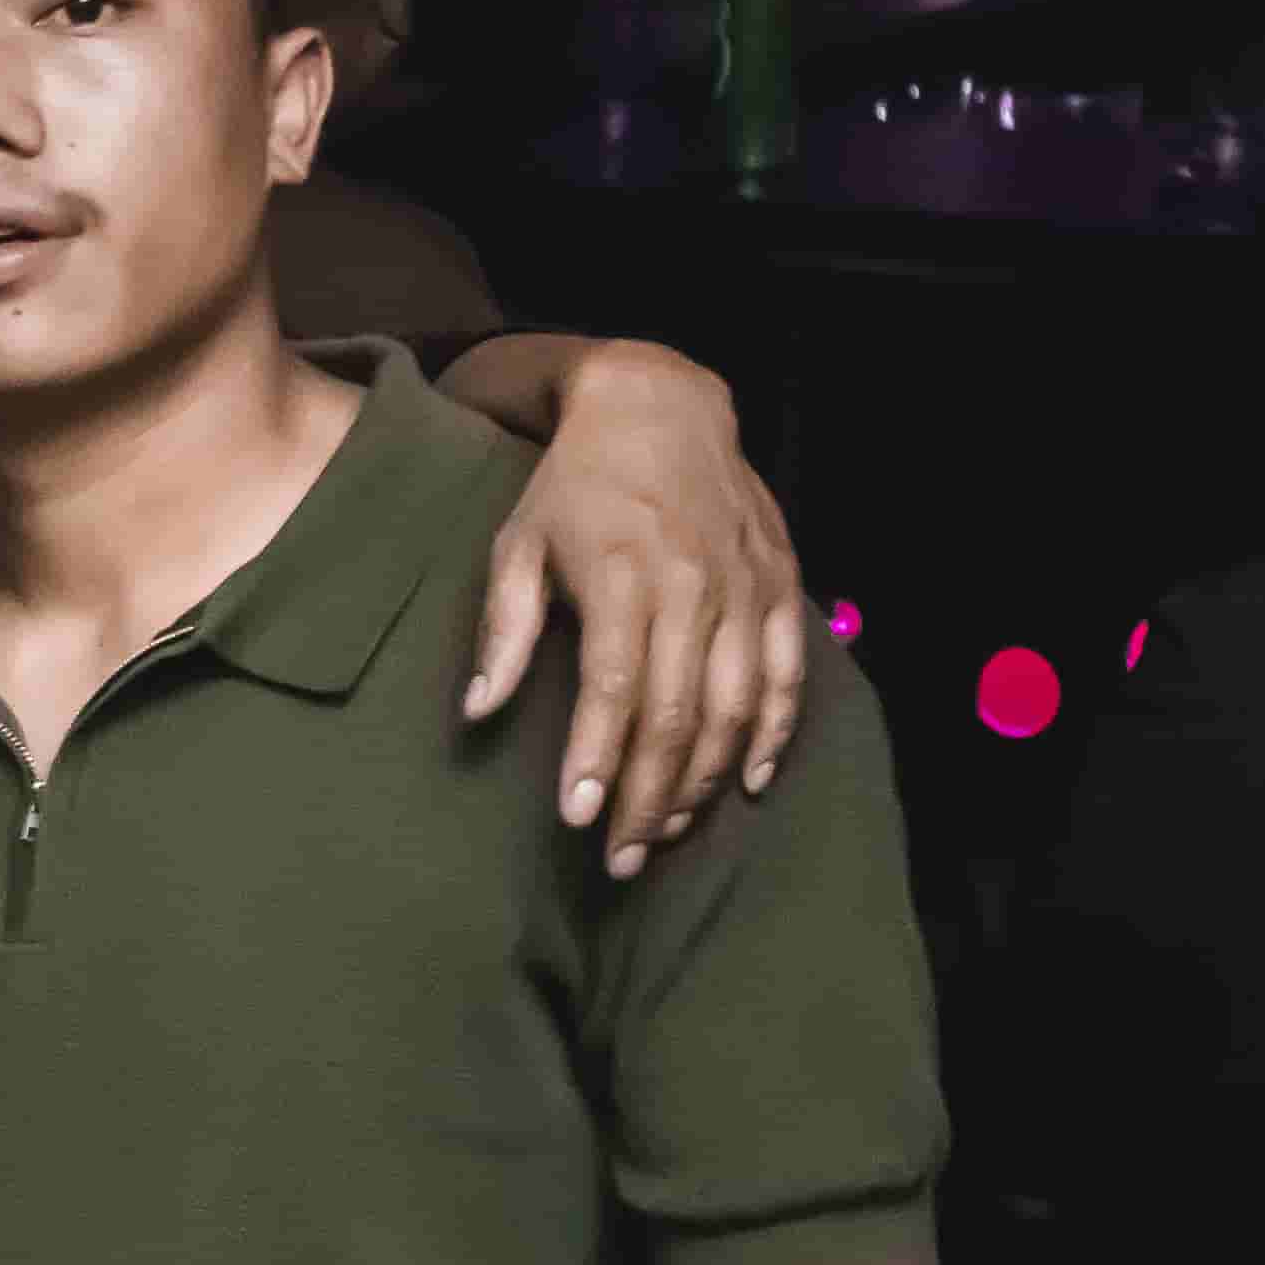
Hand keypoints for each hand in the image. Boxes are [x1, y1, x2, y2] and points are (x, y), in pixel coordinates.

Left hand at [463, 340, 806, 876]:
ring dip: (703, 779)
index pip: (614, 688)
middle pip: (678, 713)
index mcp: (620, 575)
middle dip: (650, 795)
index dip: (598, 758)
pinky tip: (747, 783)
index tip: (580, 818)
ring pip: (735, 705)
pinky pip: (787, 672)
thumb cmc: (573, 486)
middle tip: (622, 858)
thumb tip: (476, 712)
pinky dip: (772, 732)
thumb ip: (504, 631)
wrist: (658, 406)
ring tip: (667, 832)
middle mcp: (692, 585)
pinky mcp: (780, 583)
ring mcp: (744, 585)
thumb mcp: (517, 544)